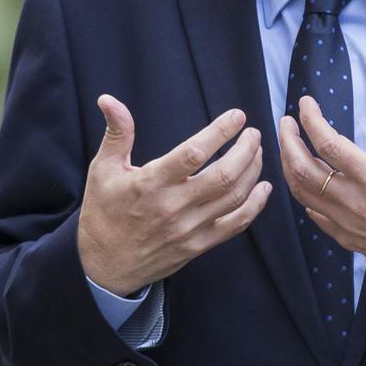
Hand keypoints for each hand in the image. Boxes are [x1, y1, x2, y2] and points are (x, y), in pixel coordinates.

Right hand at [77, 96, 271, 296]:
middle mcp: (174, 206)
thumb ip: (116, 133)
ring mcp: (189, 229)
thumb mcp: (102, 169)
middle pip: (224, 175)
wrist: (104, 266)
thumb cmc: (103, 213)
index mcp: (151, 183)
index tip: (237, 116)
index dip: (220, 132)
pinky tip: (263, 188)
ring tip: (257, 152)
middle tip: (253, 133)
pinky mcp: (198, 246)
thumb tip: (108, 99)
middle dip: (246, 150)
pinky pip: (235, 225)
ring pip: (234, 197)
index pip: (194, 153)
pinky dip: (255, 205)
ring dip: (252, 171)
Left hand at [276, 98, 365, 292]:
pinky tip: (305, 179)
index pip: (328, 143)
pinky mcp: (345, 237)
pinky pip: (312, 213)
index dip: (311, 120)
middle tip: (286, 122)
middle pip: (302, 168)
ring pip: (300, 191)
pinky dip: (301, 192)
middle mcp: (354, 202)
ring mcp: (346, 222)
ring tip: (289, 145)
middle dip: (287, 140)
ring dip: (287, 164)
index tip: (306, 103)